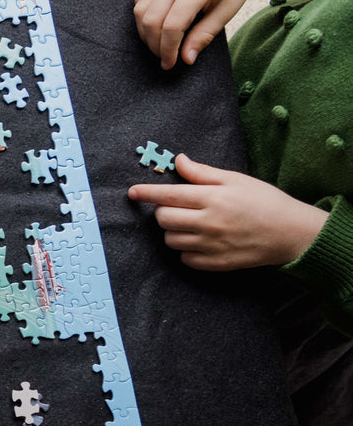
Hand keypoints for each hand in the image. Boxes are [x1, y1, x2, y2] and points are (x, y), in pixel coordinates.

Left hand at [128, 154, 327, 269]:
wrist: (292, 232)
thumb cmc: (265, 201)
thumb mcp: (236, 180)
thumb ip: (203, 173)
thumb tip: (178, 161)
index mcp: (212, 198)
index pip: (168, 195)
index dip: (147, 193)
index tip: (132, 192)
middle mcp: (208, 222)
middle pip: (163, 219)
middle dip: (163, 212)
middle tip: (176, 208)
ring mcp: (211, 245)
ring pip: (171, 240)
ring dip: (174, 231)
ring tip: (192, 224)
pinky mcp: (216, 263)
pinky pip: (185, 259)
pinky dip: (187, 250)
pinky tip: (201, 241)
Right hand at [133, 0, 263, 69]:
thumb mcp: (227, 10)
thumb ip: (204, 35)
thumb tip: (186, 59)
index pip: (171, 28)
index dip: (168, 50)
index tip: (170, 64)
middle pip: (151, 21)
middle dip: (154, 45)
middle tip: (165, 57)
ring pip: (141, 11)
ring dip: (145, 32)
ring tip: (159, 43)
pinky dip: (143, 15)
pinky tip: (155, 24)